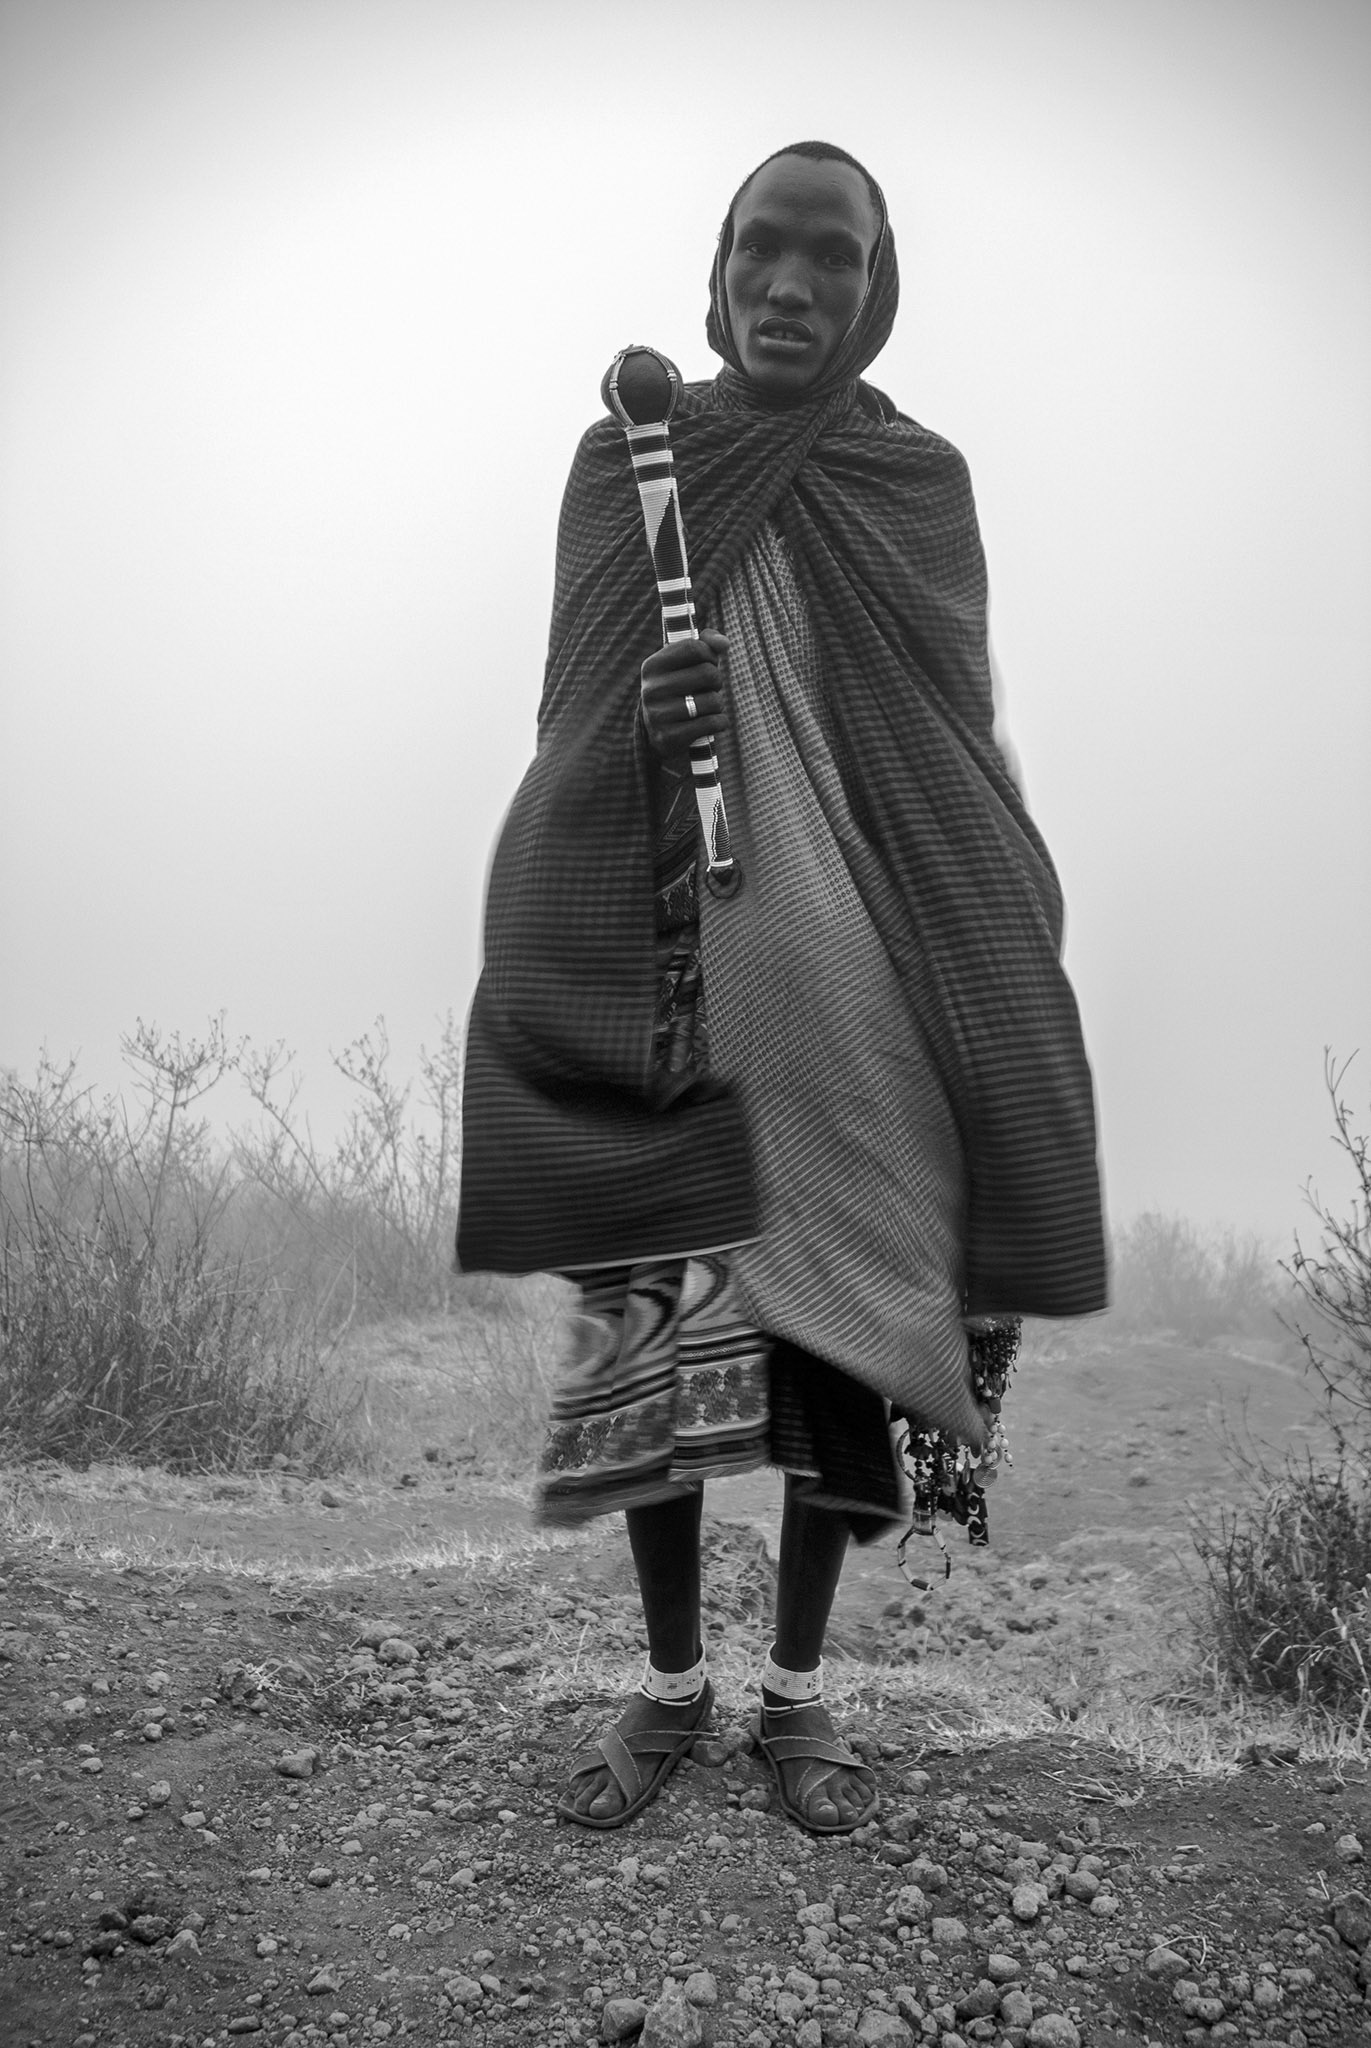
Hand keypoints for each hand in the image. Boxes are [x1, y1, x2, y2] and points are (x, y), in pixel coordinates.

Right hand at [640, 632, 728, 761]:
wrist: (657, 732)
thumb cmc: (678, 689)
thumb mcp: (683, 663)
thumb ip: (705, 643)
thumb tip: (724, 643)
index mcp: (652, 666)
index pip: (693, 647)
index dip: (710, 654)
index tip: (708, 662)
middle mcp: (652, 689)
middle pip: (708, 673)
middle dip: (716, 681)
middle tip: (708, 688)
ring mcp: (659, 715)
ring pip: (713, 700)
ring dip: (717, 704)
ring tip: (705, 707)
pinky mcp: (670, 737)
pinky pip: (712, 723)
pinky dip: (720, 722)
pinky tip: (711, 722)